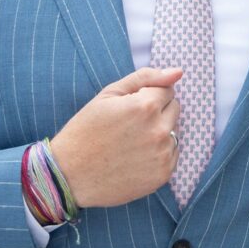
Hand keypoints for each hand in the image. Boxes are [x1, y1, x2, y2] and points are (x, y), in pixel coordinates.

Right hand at [47, 66, 184, 209]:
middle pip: (174, 109)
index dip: (147, 96)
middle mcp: (159, 131)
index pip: (167, 90)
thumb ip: (146, 77)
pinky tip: (135, 157)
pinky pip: (172, 154)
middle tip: (129, 124)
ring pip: (175, 131)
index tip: (128, 108)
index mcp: (145, 106)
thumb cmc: (86, 130)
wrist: (70, 175)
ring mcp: (163, 155)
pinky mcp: (163, 174)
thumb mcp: (109, 94)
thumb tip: (178, 72)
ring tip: (131, 141)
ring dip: (159, 132)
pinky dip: (159, 152)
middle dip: (157, 111)